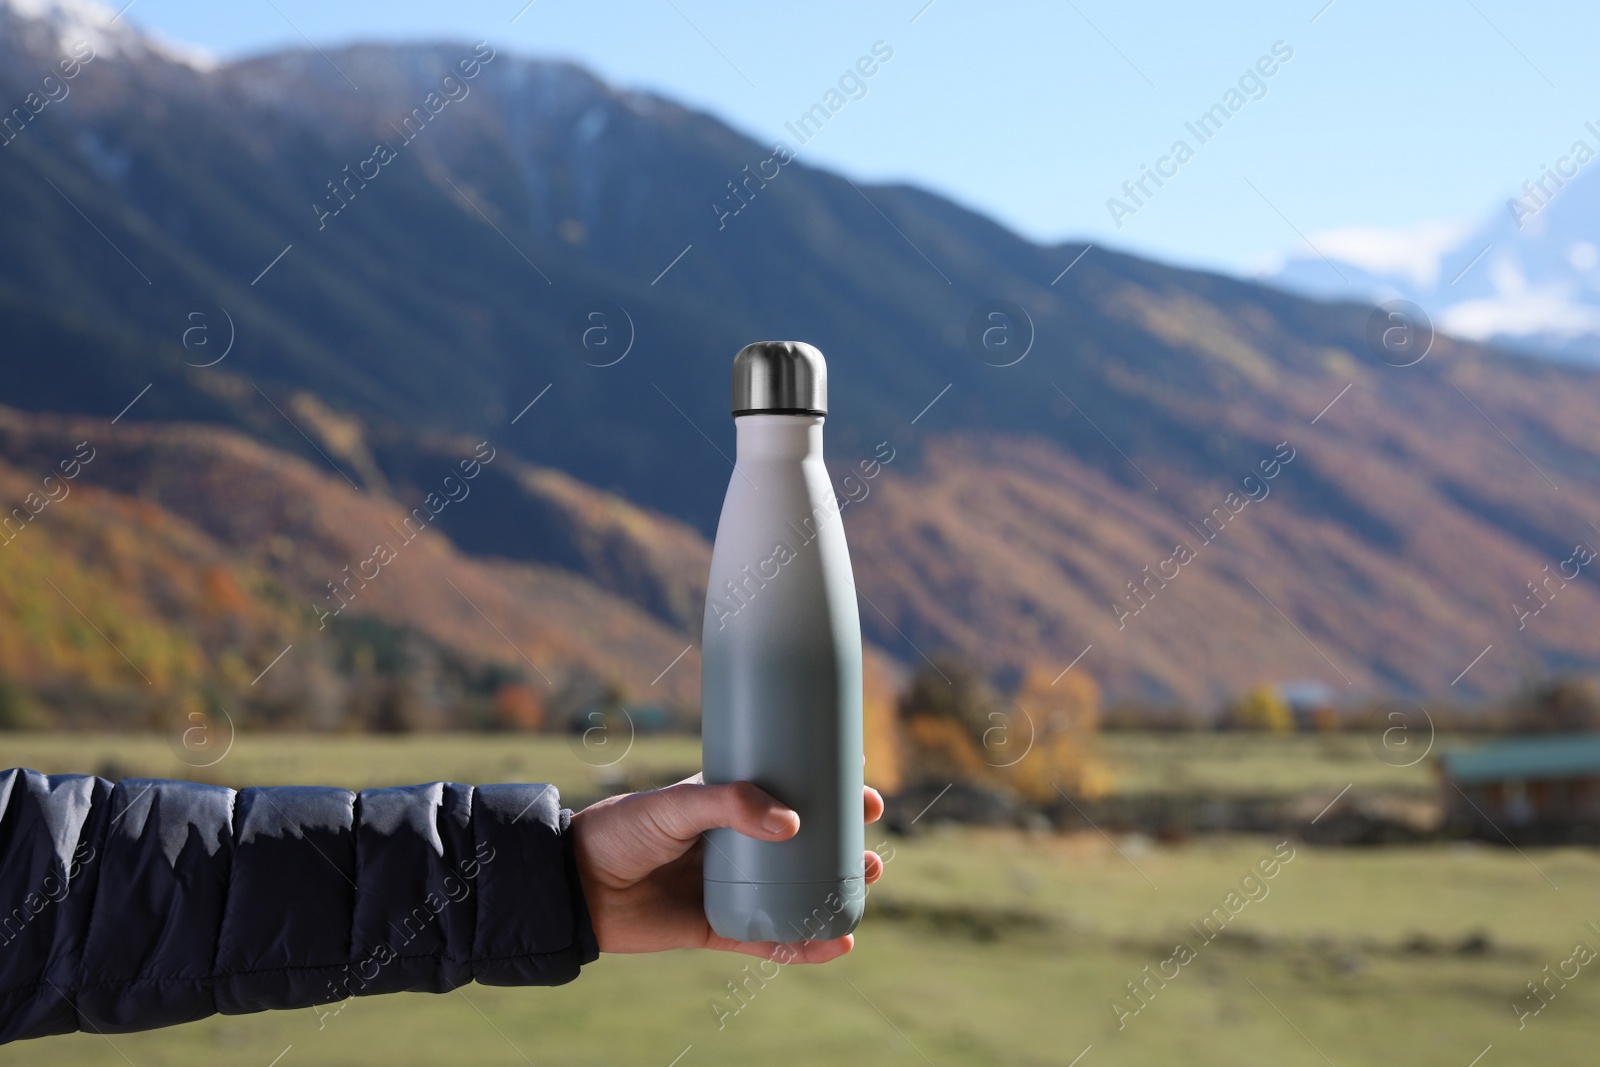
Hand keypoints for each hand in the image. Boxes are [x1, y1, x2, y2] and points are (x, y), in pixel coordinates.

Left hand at [570, 775, 883, 962]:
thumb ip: (728, 804)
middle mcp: (736, 846)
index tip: (865, 792)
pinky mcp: (719, 927)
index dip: (831, 792)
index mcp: (728, 805)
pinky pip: (770, 937)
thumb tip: (792, 822)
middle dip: (845, 847)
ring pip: (796, 892)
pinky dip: (805, 944)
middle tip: (872, 846)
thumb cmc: (621, 831)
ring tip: (866, 885)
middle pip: (805, 846)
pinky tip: (837, 943)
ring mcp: (731, 887)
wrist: (577, 886)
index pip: (790, 793)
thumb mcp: (675, 803)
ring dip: (835, 892)